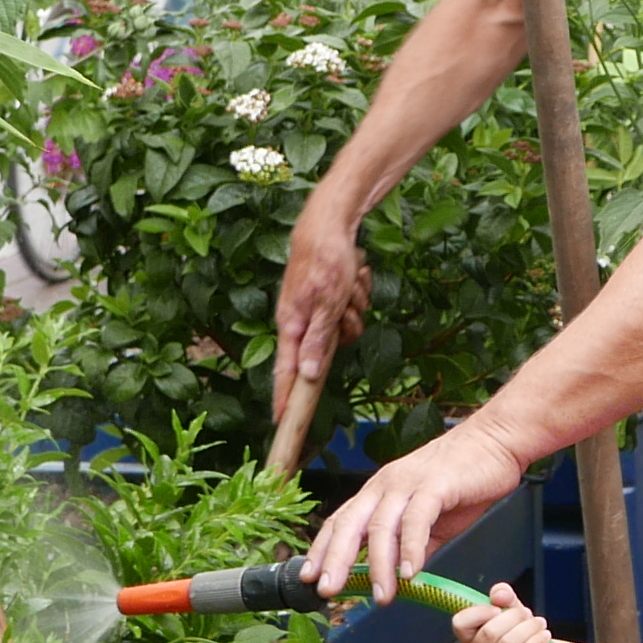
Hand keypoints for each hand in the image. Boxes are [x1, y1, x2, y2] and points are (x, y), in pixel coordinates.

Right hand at [273, 196, 372, 413]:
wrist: (330, 220)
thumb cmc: (325, 259)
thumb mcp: (327, 303)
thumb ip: (318, 340)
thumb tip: (310, 375)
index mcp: (292, 324)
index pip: (287, 371)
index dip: (286, 397)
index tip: (283, 422)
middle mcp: (302, 320)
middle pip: (330, 349)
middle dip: (347, 326)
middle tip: (347, 305)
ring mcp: (317, 308)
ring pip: (347, 327)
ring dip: (355, 304)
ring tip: (350, 282)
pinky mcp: (331, 296)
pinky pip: (352, 308)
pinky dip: (358, 292)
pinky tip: (355, 274)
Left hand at [305, 411, 531, 605]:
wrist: (496, 442)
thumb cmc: (463, 478)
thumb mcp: (432, 519)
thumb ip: (414, 546)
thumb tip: (401, 577)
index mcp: (380, 491)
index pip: (341, 522)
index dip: (322, 550)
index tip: (308, 577)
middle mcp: (386, 485)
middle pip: (350, 524)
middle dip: (334, 560)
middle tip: (327, 591)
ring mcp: (408, 483)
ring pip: (380, 527)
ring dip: (378, 565)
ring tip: (380, 596)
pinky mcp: (435, 485)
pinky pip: (416, 520)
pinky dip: (411, 548)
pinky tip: (411, 574)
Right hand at [450, 580, 554, 642]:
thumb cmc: (524, 634)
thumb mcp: (511, 610)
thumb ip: (503, 596)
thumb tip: (500, 594)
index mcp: (470, 639)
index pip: (460, 623)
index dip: (479, 612)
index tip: (498, 608)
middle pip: (489, 632)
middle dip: (514, 617)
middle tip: (526, 615)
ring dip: (528, 628)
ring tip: (538, 624)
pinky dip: (537, 641)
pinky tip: (544, 636)